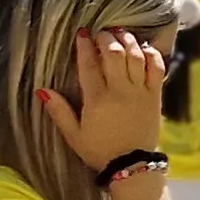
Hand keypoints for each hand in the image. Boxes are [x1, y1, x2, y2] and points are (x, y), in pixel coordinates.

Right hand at [39, 28, 166, 171]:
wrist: (132, 166)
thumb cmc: (100, 151)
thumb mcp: (74, 135)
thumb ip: (59, 111)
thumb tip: (42, 90)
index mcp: (97, 100)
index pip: (89, 65)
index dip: (85, 46)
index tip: (82, 34)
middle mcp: (120, 91)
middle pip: (114, 54)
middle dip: (107, 38)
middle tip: (101, 34)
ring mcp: (140, 92)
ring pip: (135, 56)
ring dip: (128, 41)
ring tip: (121, 34)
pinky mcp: (155, 95)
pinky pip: (157, 68)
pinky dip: (151, 54)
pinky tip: (143, 48)